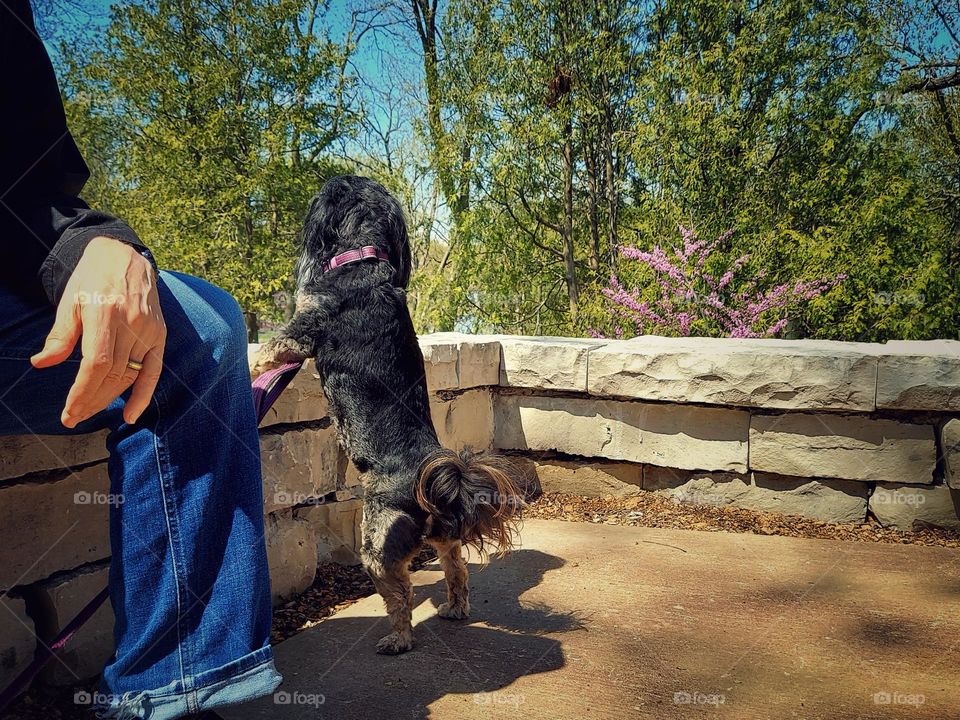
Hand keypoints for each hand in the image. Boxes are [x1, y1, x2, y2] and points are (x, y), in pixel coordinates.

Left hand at [31, 237, 166, 427]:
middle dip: (91, 401)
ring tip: (89, 412)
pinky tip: (131, 414)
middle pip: (112, 375)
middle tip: (73, 418)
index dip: (82, 392)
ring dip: (108, 399)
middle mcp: (131, 324)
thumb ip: (60, 335)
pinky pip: (153, 371)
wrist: (125, 257)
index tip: (69, 412)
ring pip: (129, 376)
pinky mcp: (160, 335)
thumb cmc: (92, 279)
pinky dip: (143, 395)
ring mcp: (149, 330)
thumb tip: (41, 364)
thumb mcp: (70, 302)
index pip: (95, 365)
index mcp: (105, 314)